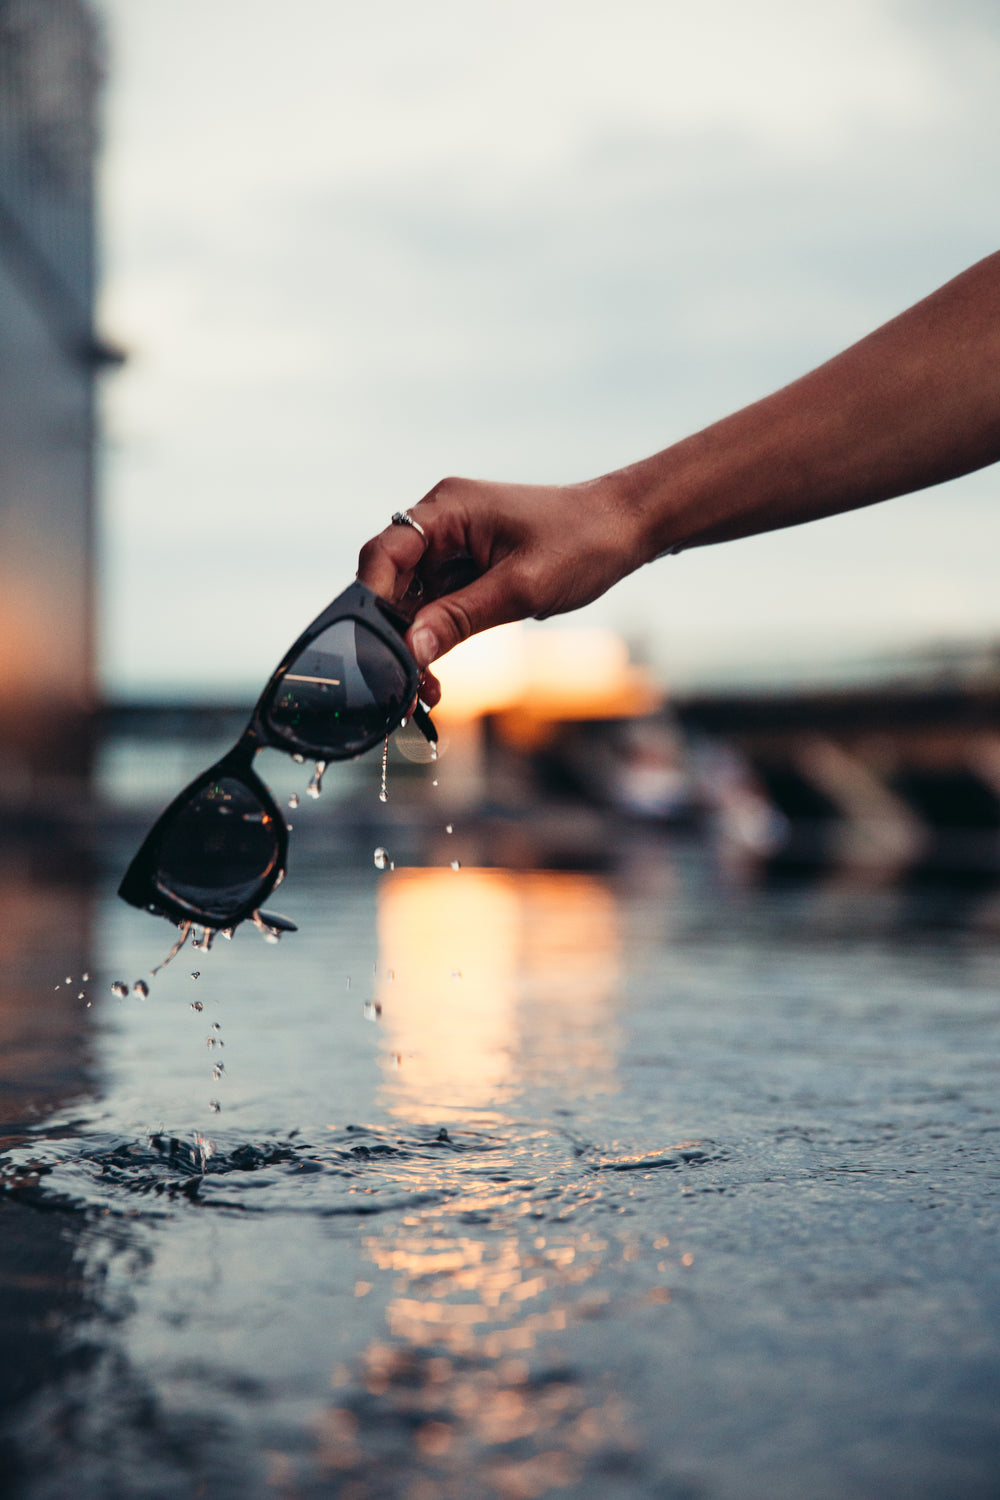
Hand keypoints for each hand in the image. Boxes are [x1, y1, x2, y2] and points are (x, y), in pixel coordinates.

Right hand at [357, 474, 648, 695]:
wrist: (625, 530)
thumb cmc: (582, 543)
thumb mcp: (520, 588)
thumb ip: (460, 618)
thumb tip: (410, 649)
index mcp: (448, 509)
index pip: (385, 553)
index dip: (371, 600)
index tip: (370, 648)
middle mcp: (442, 523)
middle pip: (393, 581)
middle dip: (393, 634)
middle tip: (401, 684)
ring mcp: (454, 546)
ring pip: (413, 601)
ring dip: (415, 644)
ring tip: (425, 690)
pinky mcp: (467, 569)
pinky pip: (437, 607)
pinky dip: (435, 639)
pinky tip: (436, 675)